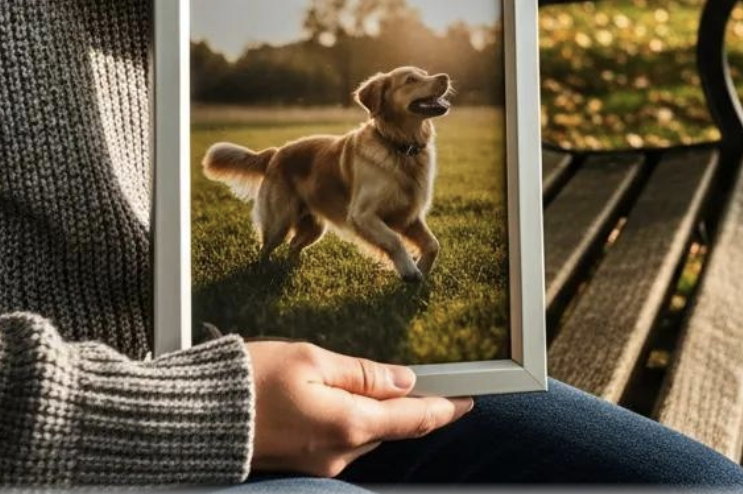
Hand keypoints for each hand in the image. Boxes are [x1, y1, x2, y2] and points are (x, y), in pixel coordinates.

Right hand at [246, 341, 473, 476]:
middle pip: (392, 428)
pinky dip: (349, 420)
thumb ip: (364, 373)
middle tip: (424, 380)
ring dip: (375, 412)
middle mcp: (340, 452)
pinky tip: (336, 399)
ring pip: (366, 434)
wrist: (191, 418)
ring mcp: (320, 464)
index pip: (415, 420)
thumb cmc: (247, 381)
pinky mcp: (302, 465)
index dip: (446, 409)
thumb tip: (405, 381)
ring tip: (372, 383)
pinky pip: (341, 441)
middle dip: (407, 406)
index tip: (469, 400)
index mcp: (349, 425)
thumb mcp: (310, 359)